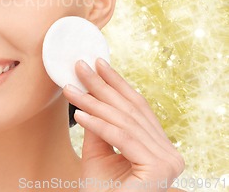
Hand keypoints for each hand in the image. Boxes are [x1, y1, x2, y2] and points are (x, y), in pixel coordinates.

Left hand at [62, 58, 184, 190]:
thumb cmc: (102, 191)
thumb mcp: (97, 152)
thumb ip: (97, 124)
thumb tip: (88, 91)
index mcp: (159, 146)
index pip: (135, 107)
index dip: (116, 82)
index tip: (98, 62)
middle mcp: (169, 153)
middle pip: (129, 110)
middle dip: (102, 86)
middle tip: (80, 65)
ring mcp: (168, 161)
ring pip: (122, 121)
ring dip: (93, 102)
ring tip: (71, 87)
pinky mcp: (158, 169)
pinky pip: (121, 138)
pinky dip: (98, 124)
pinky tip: (79, 113)